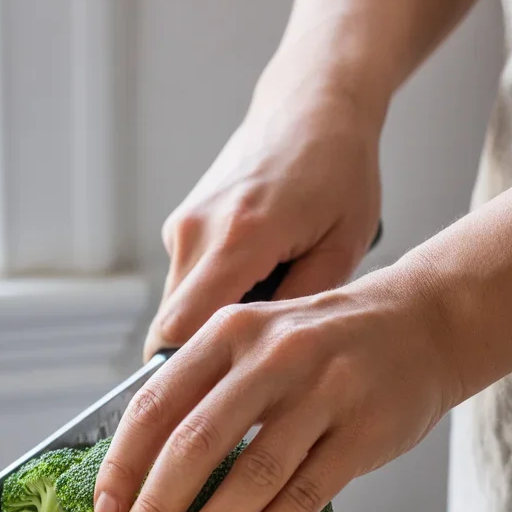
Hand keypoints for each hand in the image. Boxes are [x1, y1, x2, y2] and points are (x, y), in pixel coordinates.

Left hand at [94, 263, 461, 511]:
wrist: (425, 324)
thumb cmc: (322, 345)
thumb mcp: (256, 339)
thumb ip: (204, 387)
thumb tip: (140, 467)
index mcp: (230, 333)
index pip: (157, 403)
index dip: (124, 462)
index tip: (106, 510)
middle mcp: (273, 355)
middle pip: (197, 441)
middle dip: (158, 504)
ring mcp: (324, 392)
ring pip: (254, 471)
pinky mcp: (365, 431)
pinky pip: (307, 491)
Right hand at [143, 69, 382, 361]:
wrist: (312, 103)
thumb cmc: (340, 170)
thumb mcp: (343, 246)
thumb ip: (299, 311)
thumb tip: (263, 368)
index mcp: (240, 237)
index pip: (182, 334)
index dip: (187, 379)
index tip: (210, 408)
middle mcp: (198, 231)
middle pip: (169, 330)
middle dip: (197, 363)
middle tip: (239, 385)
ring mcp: (183, 226)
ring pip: (174, 310)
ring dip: (207, 330)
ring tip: (260, 326)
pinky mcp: (181, 224)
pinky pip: (183, 285)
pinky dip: (210, 301)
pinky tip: (254, 288)